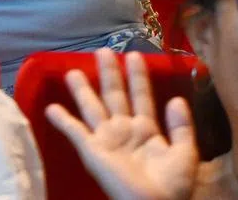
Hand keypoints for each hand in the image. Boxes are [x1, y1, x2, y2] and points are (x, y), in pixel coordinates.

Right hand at [46, 50, 197, 199]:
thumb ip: (181, 127)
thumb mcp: (185, 155)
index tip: (134, 54)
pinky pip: (75, 132)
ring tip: (72, 71)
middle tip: (102, 51)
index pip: (141, 96)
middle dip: (109, 74)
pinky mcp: (92, 152)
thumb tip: (176, 98)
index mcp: (146, 130)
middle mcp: (124, 130)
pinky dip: (62, 121)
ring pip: (92, 107)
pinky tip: (51, 108)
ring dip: (82, 90)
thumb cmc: (172, 187)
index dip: (137, 76)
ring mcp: (106, 140)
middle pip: (114, 96)